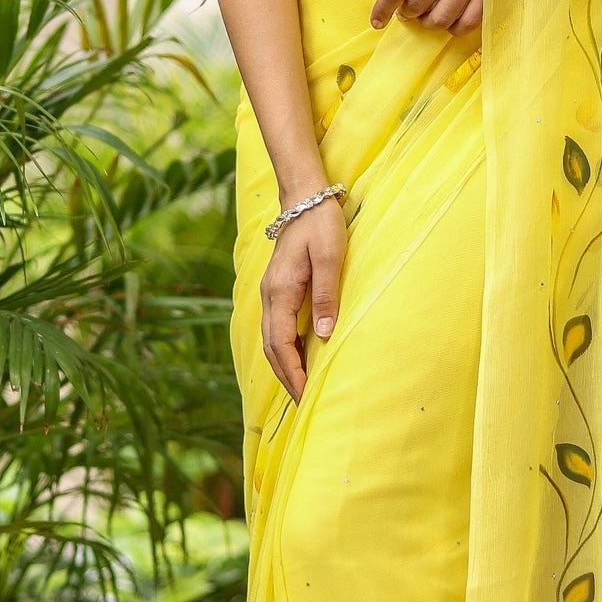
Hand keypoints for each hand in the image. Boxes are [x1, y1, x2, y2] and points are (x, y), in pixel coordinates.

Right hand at [261, 194, 345, 400]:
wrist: (304, 197)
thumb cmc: (321, 224)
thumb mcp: (331, 258)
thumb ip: (327, 296)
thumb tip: (323, 335)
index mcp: (281, 291)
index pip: (281, 344)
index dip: (293, 372)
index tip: (305, 396)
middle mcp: (270, 295)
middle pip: (271, 347)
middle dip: (286, 377)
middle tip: (303, 403)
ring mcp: (271, 292)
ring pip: (271, 339)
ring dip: (284, 365)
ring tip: (300, 388)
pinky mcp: (277, 288)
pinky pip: (276, 327)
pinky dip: (283, 349)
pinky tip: (296, 358)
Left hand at [371, 0, 483, 33]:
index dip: (382, 10)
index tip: (377, 21)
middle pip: (416, 6)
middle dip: (407, 13)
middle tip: (409, 10)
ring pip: (441, 18)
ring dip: (429, 23)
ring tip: (428, 16)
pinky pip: (469, 21)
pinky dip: (455, 27)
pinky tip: (451, 21)